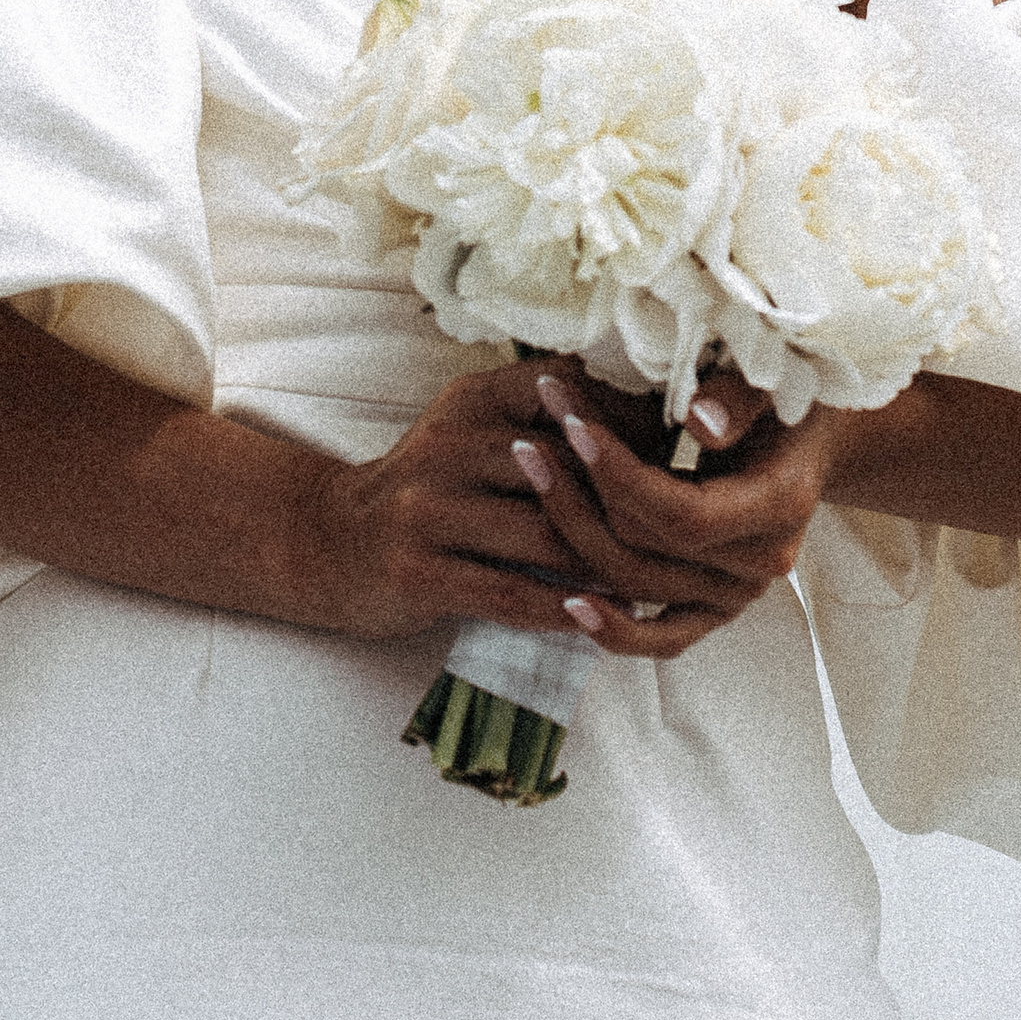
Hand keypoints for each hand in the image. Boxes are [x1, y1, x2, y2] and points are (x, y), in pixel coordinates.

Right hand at [291, 359, 827, 659]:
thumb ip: (551, 423)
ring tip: (661, 582)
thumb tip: (663, 427)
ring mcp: (429, 508)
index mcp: (474, 399)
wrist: (329, 542)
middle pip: (569, 470)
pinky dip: (566, 610)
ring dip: (609, 564)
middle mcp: (450, 443)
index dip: (635, 432)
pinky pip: (512, 593)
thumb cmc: (429, 491)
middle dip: (633, 505)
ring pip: (547, 535)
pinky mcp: (419, 571)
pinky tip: (602, 620)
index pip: (574, 399)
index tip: (686, 463)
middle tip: (691, 533)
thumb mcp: (477, 433)